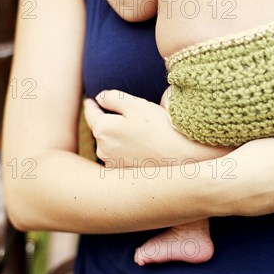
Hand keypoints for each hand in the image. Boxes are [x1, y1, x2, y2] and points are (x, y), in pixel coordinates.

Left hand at [84, 90, 230, 166]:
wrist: (183, 159)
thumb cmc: (162, 128)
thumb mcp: (138, 105)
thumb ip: (112, 98)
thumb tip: (98, 98)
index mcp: (103, 129)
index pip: (91, 113)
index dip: (92, 105)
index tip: (92, 101)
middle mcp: (102, 149)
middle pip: (101, 130)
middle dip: (108, 122)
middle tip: (127, 118)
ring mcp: (112, 165)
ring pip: (109, 145)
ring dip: (117, 139)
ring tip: (139, 136)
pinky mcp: (123, 175)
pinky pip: (119, 159)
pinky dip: (126, 153)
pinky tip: (142, 150)